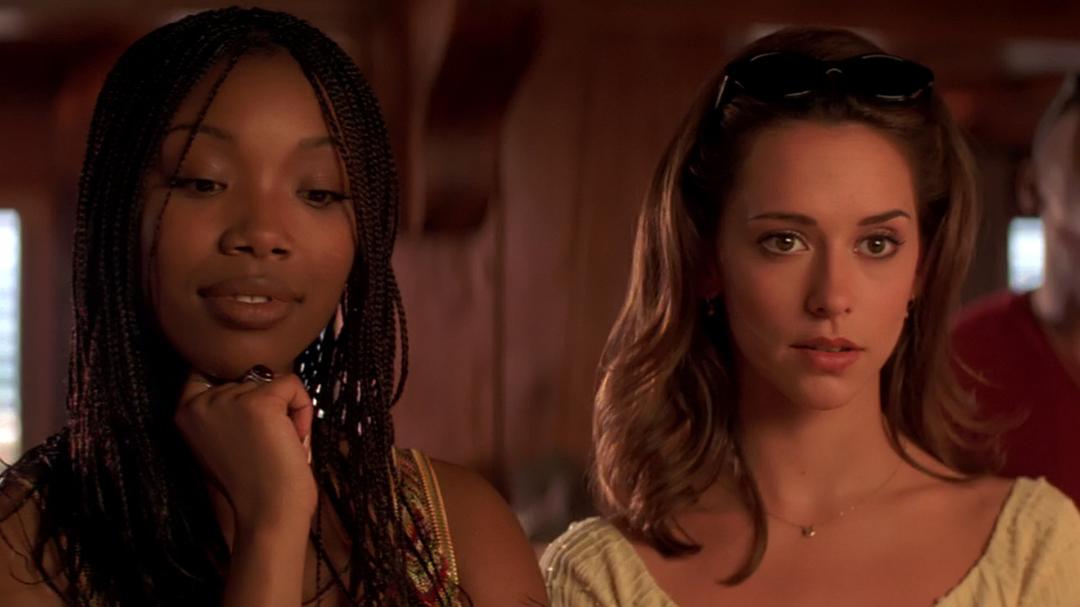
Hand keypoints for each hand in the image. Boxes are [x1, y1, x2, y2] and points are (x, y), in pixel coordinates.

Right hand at [176, 369, 316, 532]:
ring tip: (279, 445)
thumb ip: (227, 409)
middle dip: (267, 405)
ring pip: (273, 380)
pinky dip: (304, 409)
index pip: (207, 371)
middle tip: (266, 445)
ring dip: (286, 410)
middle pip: (248, 376)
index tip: (249, 419)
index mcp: (184, 412)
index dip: (238, 389)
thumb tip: (257, 374)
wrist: (268, 514)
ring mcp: (228, 399)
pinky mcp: (260, 402)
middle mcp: (199, 402)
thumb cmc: (254, 483)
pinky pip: (293, 384)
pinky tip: (294, 438)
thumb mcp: (223, 439)